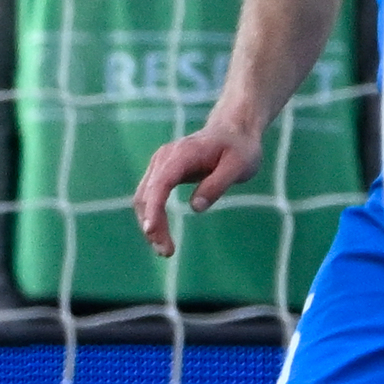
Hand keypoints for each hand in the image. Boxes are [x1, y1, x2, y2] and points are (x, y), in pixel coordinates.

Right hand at [135, 124, 262, 256]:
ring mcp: (160, 164)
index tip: (151, 231)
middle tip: (167, 253)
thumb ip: (218, 185)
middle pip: (147, 194)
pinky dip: (152, 216)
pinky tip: (160, 234)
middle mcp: (164, 158)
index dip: (153, 208)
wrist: (233, 131)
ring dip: (149, 224)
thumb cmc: (239, 149)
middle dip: (152, 224)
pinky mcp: (162, 172)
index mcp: (182, 154)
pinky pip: (149, 196)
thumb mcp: (238, 167)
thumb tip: (195, 207)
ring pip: (143, 197)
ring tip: (165, 250)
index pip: (161, 183)